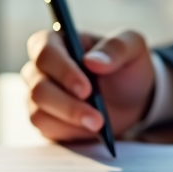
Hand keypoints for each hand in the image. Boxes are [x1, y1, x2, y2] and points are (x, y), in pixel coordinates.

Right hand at [22, 29, 154, 140]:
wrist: (132, 99)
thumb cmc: (126, 67)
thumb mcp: (133, 48)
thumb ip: (117, 47)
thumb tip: (92, 62)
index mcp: (56, 41)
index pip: (45, 51)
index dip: (63, 71)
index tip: (86, 90)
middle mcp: (40, 67)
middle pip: (39, 86)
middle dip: (69, 105)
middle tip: (97, 118)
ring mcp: (38, 94)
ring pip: (38, 110)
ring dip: (70, 120)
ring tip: (98, 124)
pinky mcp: (43, 118)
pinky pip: (44, 127)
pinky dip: (67, 130)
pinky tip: (88, 129)